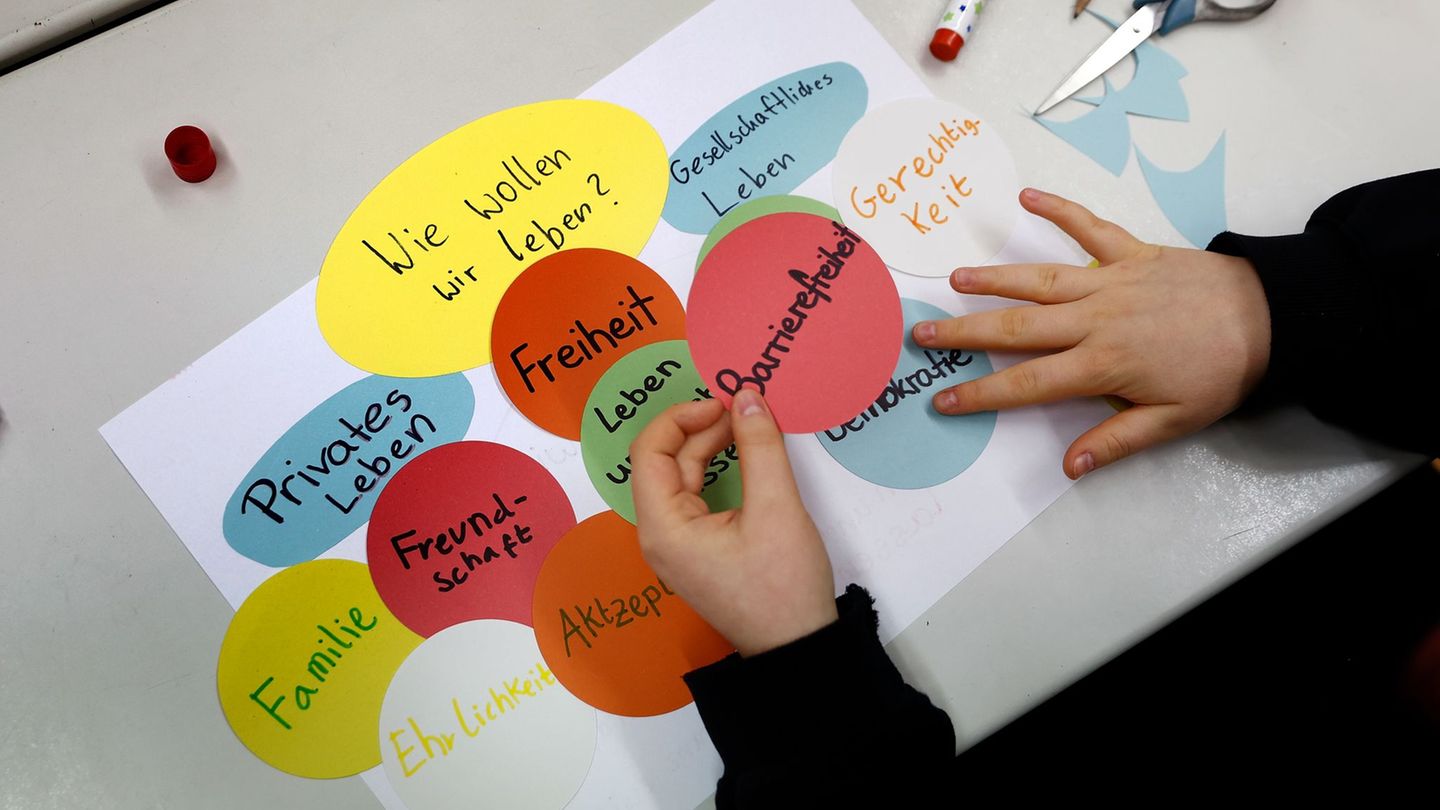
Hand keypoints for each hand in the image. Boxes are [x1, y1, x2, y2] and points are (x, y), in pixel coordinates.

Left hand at [630, 391, 837, 656]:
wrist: (798, 650)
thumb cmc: (783, 585)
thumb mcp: (777, 507)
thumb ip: (760, 446)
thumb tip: (748, 396)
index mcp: (664, 527)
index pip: (649, 451)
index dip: (682, 416)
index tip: (724, 401)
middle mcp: (660, 535)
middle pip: (665, 462)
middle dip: (701, 428)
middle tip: (744, 407)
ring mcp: (677, 546)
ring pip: (682, 479)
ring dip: (711, 447)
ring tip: (748, 425)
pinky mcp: (698, 552)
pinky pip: (697, 498)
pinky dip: (718, 472)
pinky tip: (745, 457)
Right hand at [914, 188, 1270, 478]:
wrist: (1271, 318)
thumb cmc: (1221, 373)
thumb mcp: (1174, 421)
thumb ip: (1116, 441)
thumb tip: (1068, 466)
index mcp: (1102, 364)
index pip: (1028, 383)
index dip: (981, 393)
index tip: (944, 399)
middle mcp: (1096, 319)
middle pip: (1018, 327)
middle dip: (966, 332)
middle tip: (924, 334)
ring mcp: (1111, 281)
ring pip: (1040, 279)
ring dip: (995, 277)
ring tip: (955, 278)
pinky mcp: (1133, 253)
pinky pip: (1089, 228)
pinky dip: (1059, 210)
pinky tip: (1026, 198)